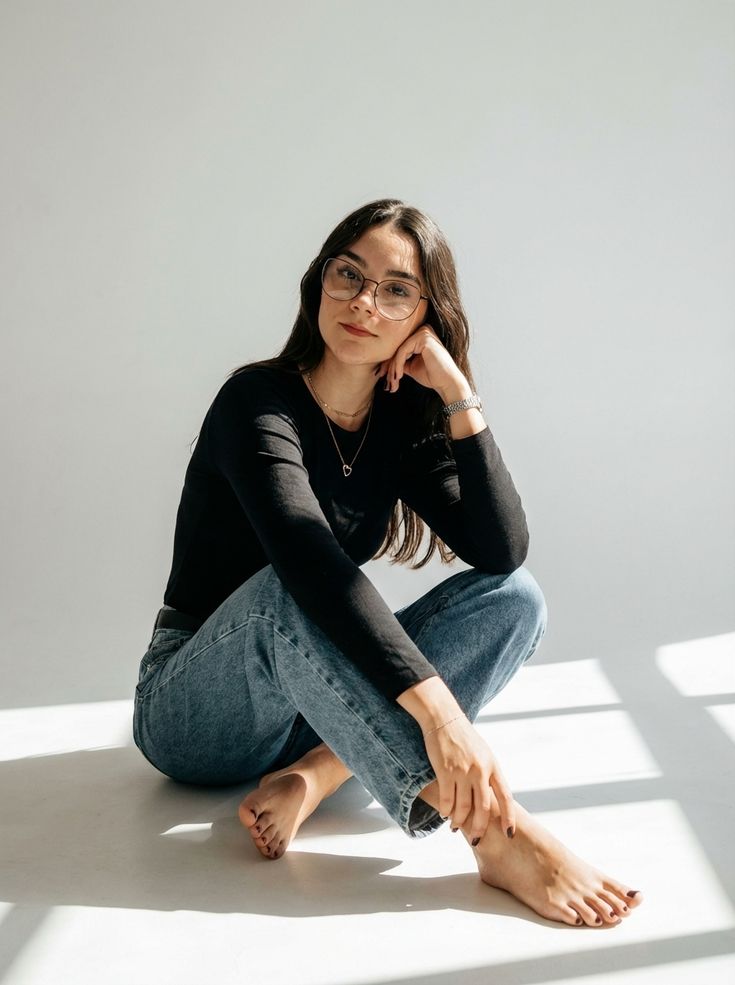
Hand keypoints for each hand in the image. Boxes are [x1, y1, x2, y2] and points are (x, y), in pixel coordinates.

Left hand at [376, 324, 467, 397]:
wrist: (446, 383)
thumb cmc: (432, 375)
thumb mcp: (411, 366)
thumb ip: (400, 360)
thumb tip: (384, 361)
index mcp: (421, 335)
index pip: (400, 347)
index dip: (389, 362)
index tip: (383, 376)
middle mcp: (423, 330)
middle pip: (398, 348)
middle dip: (389, 366)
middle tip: (386, 381)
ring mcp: (424, 332)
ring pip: (399, 350)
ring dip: (393, 367)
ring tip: (393, 382)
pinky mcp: (423, 337)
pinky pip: (403, 351)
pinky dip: (398, 365)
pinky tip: (399, 376)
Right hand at [423, 715, 515, 843]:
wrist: (444, 718)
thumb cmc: (464, 737)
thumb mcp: (483, 753)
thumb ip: (488, 774)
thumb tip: (491, 798)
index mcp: (493, 766)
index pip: (506, 797)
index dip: (509, 818)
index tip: (509, 834)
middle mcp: (480, 770)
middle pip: (483, 808)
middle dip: (480, 828)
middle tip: (476, 839)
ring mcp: (463, 770)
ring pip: (463, 807)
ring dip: (459, 821)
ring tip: (455, 826)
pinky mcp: (445, 770)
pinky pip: (447, 799)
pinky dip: (446, 811)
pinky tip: (445, 814)